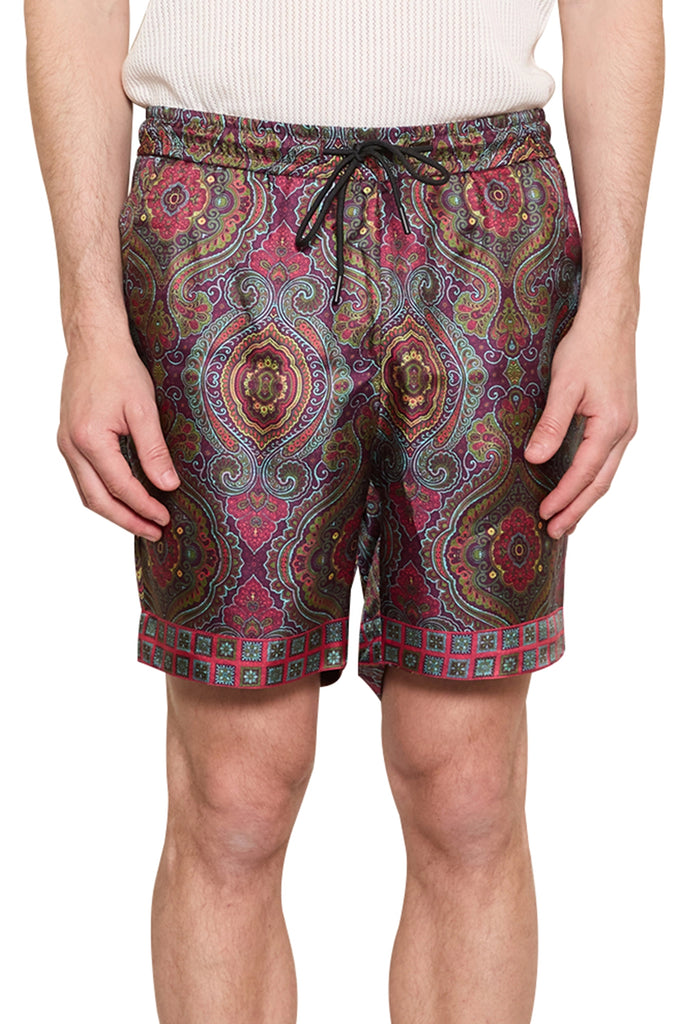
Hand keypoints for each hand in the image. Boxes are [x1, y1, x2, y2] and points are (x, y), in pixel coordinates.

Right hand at [57, 334, 179, 541]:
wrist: (94, 343)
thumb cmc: (119, 369)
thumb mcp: (144, 408)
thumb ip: (154, 450)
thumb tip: (167, 486)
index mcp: (89, 439)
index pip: (120, 487)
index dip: (144, 506)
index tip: (165, 518)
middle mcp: (70, 446)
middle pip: (97, 500)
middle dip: (127, 520)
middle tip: (154, 532)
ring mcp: (66, 443)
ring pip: (87, 493)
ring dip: (114, 512)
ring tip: (142, 522)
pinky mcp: (69, 439)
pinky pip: (83, 478)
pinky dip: (103, 494)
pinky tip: (124, 498)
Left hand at [524, 303, 637, 539]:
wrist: (610, 322)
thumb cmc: (587, 347)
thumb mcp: (564, 385)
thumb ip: (552, 423)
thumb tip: (535, 458)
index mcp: (612, 424)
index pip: (585, 472)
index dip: (564, 496)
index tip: (545, 515)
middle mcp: (624, 430)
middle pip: (601, 482)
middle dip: (577, 509)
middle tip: (555, 532)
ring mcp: (625, 426)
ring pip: (606, 473)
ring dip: (585, 498)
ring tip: (565, 519)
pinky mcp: (619, 421)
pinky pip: (606, 459)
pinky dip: (591, 479)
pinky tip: (577, 487)